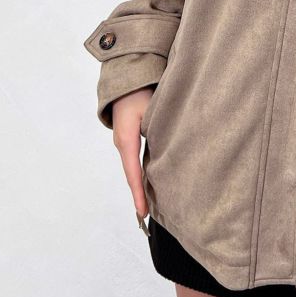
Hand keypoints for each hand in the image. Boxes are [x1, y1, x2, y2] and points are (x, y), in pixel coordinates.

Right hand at [111, 86, 153, 227]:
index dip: (139, 194)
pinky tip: (151, 182)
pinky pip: (136, 160)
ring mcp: (125, 141)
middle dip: (141, 195)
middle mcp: (123, 144)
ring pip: (134, 168)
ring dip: (142, 185)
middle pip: (133, 175)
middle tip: (149, 218)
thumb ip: (160, 129)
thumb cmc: (139, 91)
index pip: (133, 173)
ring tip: (151, 206)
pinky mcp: (129, 138)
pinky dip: (141, 173)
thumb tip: (172, 150)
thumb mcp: (150, 109)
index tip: (143, 213)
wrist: (125, 78)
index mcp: (127, 140)